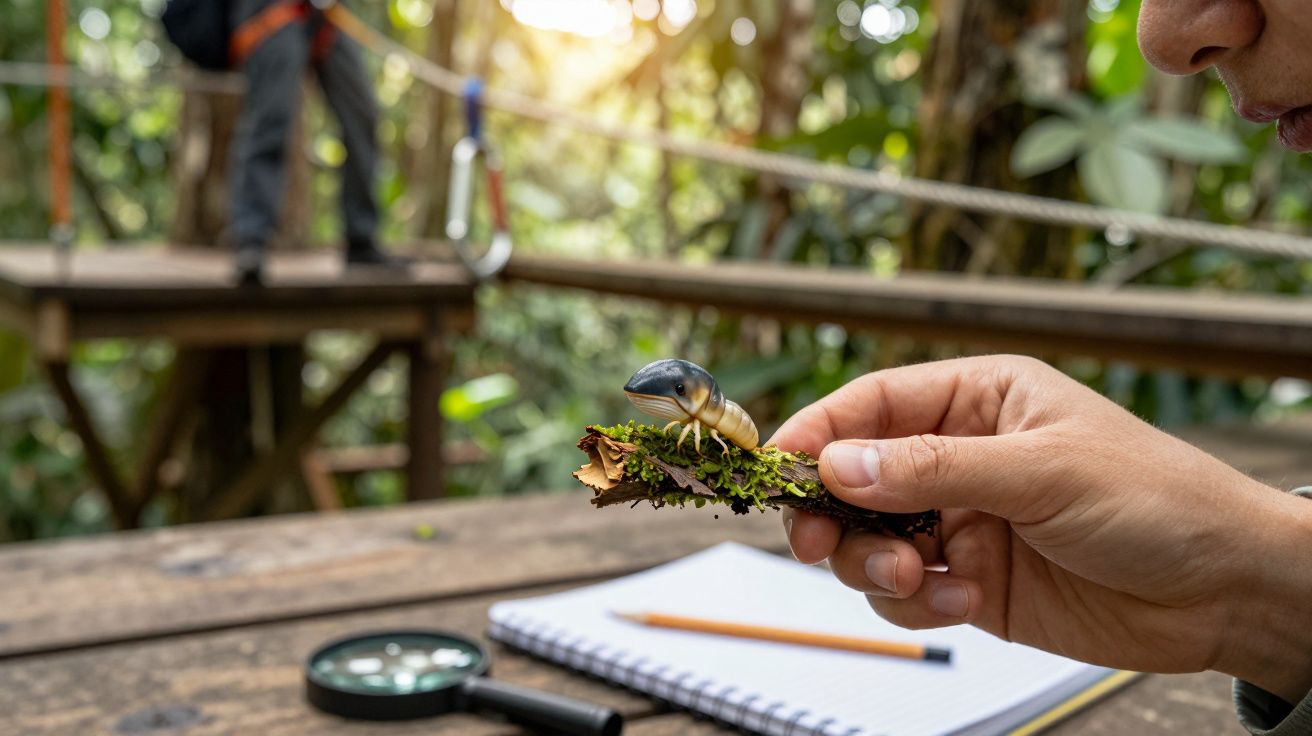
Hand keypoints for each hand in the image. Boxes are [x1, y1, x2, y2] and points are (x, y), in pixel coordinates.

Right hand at [771, 355, 1311, 702]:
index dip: (818, 433)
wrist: (1224, 592)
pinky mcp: (970, 580)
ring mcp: (961, 521)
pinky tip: (962, 602)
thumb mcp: (1043, 470)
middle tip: (822, 543)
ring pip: (868, 540)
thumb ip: (934, 467)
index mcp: (977, 399)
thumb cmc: (1157, 500)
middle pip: (853, 478)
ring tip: (918, 578)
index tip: (777, 469)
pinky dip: (914, 603)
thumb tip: (838, 465)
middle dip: (832, 513)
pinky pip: (904, 592)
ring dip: (875, 565)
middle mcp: (959, 457)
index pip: (872, 404)